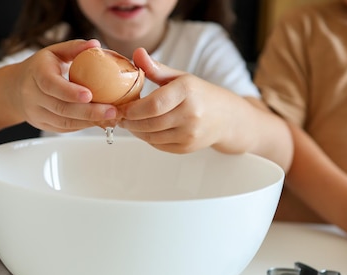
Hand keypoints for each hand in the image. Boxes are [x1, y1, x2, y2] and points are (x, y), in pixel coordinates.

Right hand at [9, 39, 118, 131]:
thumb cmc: (41, 67)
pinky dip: (83, 126)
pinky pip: (65, 129)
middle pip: (61, 108)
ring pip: (64, 122)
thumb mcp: (54, 52)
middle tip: (112, 111)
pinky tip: (99, 122)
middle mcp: (33, 96)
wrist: (17, 88)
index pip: (51, 85)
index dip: (69, 92)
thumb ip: (74, 48)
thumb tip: (95, 44)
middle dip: (89, 112)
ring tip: (111, 119)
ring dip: (89, 122)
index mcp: (37, 73)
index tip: (89, 95)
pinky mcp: (44, 125)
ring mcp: (37, 113)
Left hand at [117, 48, 242, 152]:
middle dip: (130, 121)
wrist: (227, 118)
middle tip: (120, 116)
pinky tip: (144, 130)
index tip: (121, 106)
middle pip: (149, 123)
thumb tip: (137, 54)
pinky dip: (147, 138)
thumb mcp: (180, 77)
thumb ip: (156, 68)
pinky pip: (159, 145)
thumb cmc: (201, 95)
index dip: (132, 109)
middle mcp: (191, 114)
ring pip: (151, 137)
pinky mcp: (187, 147)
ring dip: (136, 131)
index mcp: (187, 92)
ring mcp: (190, 134)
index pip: (153, 105)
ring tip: (129, 122)